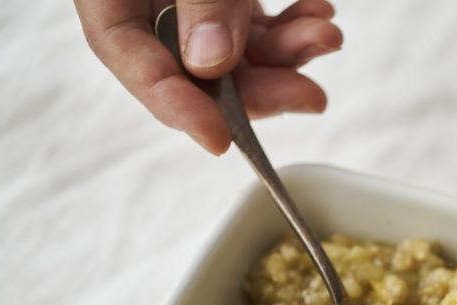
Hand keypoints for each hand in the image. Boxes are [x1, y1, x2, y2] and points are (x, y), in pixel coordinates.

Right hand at [74, 0, 342, 153]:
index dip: (176, 106)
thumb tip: (211, 61)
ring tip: (326, 37)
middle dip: (261, 89)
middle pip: (197, 72)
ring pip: (238, 54)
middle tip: (310, 97)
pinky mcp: (225, 1)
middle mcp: (148, 8)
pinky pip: (257, 26)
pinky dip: (292, 28)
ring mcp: (187, 7)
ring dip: (289, 56)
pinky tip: (318, 17)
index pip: (129, 60)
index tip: (219, 139)